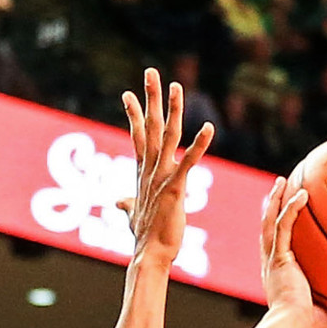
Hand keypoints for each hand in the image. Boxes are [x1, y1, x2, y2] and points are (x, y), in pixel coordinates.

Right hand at [120, 69, 212, 264]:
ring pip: (167, 136)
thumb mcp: (132, 216)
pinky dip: (200, 144)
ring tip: (177, 86)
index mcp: (143, 173)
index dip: (134, 114)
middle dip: (150, 97)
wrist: (149, 256)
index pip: (137, 136)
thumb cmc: (145, 239)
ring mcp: (161, 177)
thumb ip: (126, 204)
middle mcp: (150, 170)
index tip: (128, 94)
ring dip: (173, 110)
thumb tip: (118, 203)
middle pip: (150, 126)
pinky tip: (209, 127)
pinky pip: (189, 161)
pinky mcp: (176, 188)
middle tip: (151, 71)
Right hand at [258, 176, 326, 327]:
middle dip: (273, 206)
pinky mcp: (278, 258)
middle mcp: (273, 264)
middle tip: (280, 188)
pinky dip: (291, 208)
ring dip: (277, 199)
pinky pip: (284, 226)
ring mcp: (273, 259)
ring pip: (271, 221)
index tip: (287, 215)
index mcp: (281, 275)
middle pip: (270, 227)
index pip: (279, 246)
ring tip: (283, 181)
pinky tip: (302, 192)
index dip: (281, 229)